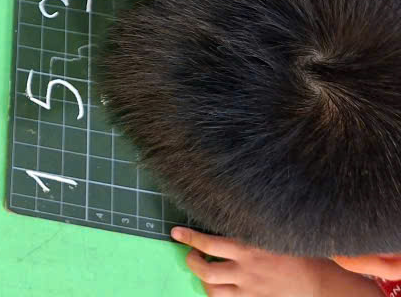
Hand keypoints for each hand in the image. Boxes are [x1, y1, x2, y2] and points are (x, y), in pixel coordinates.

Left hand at [172, 227, 373, 296]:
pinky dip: (218, 295)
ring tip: (204, 271)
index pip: (208, 242)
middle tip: (192, 254)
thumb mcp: (273, 234)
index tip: (176, 232)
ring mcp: (248, 289)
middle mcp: (244, 270)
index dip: (189, 237)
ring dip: (202, 280)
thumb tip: (234, 208)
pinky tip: (219, 288)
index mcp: (248, 248)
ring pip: (212, 289)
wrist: (320, 284)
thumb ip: (251, 227)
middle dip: (191, 260)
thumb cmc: (299, 254)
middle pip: (204, 269)